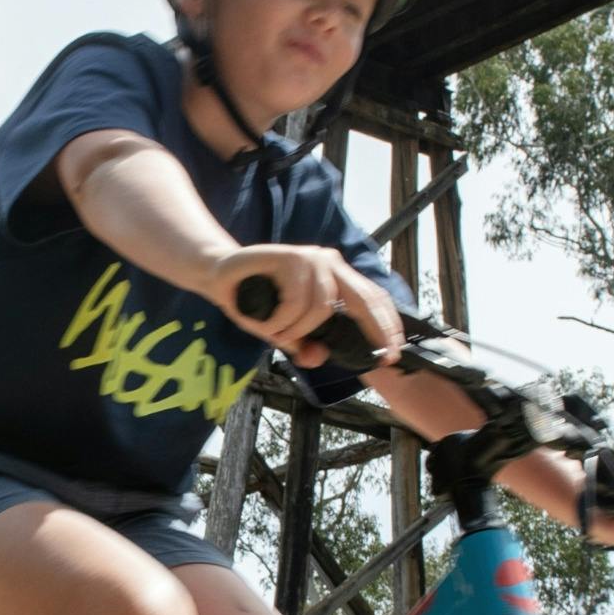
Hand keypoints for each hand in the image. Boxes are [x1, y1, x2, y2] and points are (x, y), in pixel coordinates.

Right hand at [215, 243, 403, 368]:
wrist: (220, 275)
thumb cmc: (255, 300)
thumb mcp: (285, 332)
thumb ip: (305, 345)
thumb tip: (319, 358)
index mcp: (335, 277)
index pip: (373, 298)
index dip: (387, 326)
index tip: (394, 353)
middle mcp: (329, 263)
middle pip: (365, 299)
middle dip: (377, 331)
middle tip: (383, 357)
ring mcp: (312, 258)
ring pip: (321, 308)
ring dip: (296, 331)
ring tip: (275, 333)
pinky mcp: (292, 257)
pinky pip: (296, 303)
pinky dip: (280, 321)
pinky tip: (266, 320)